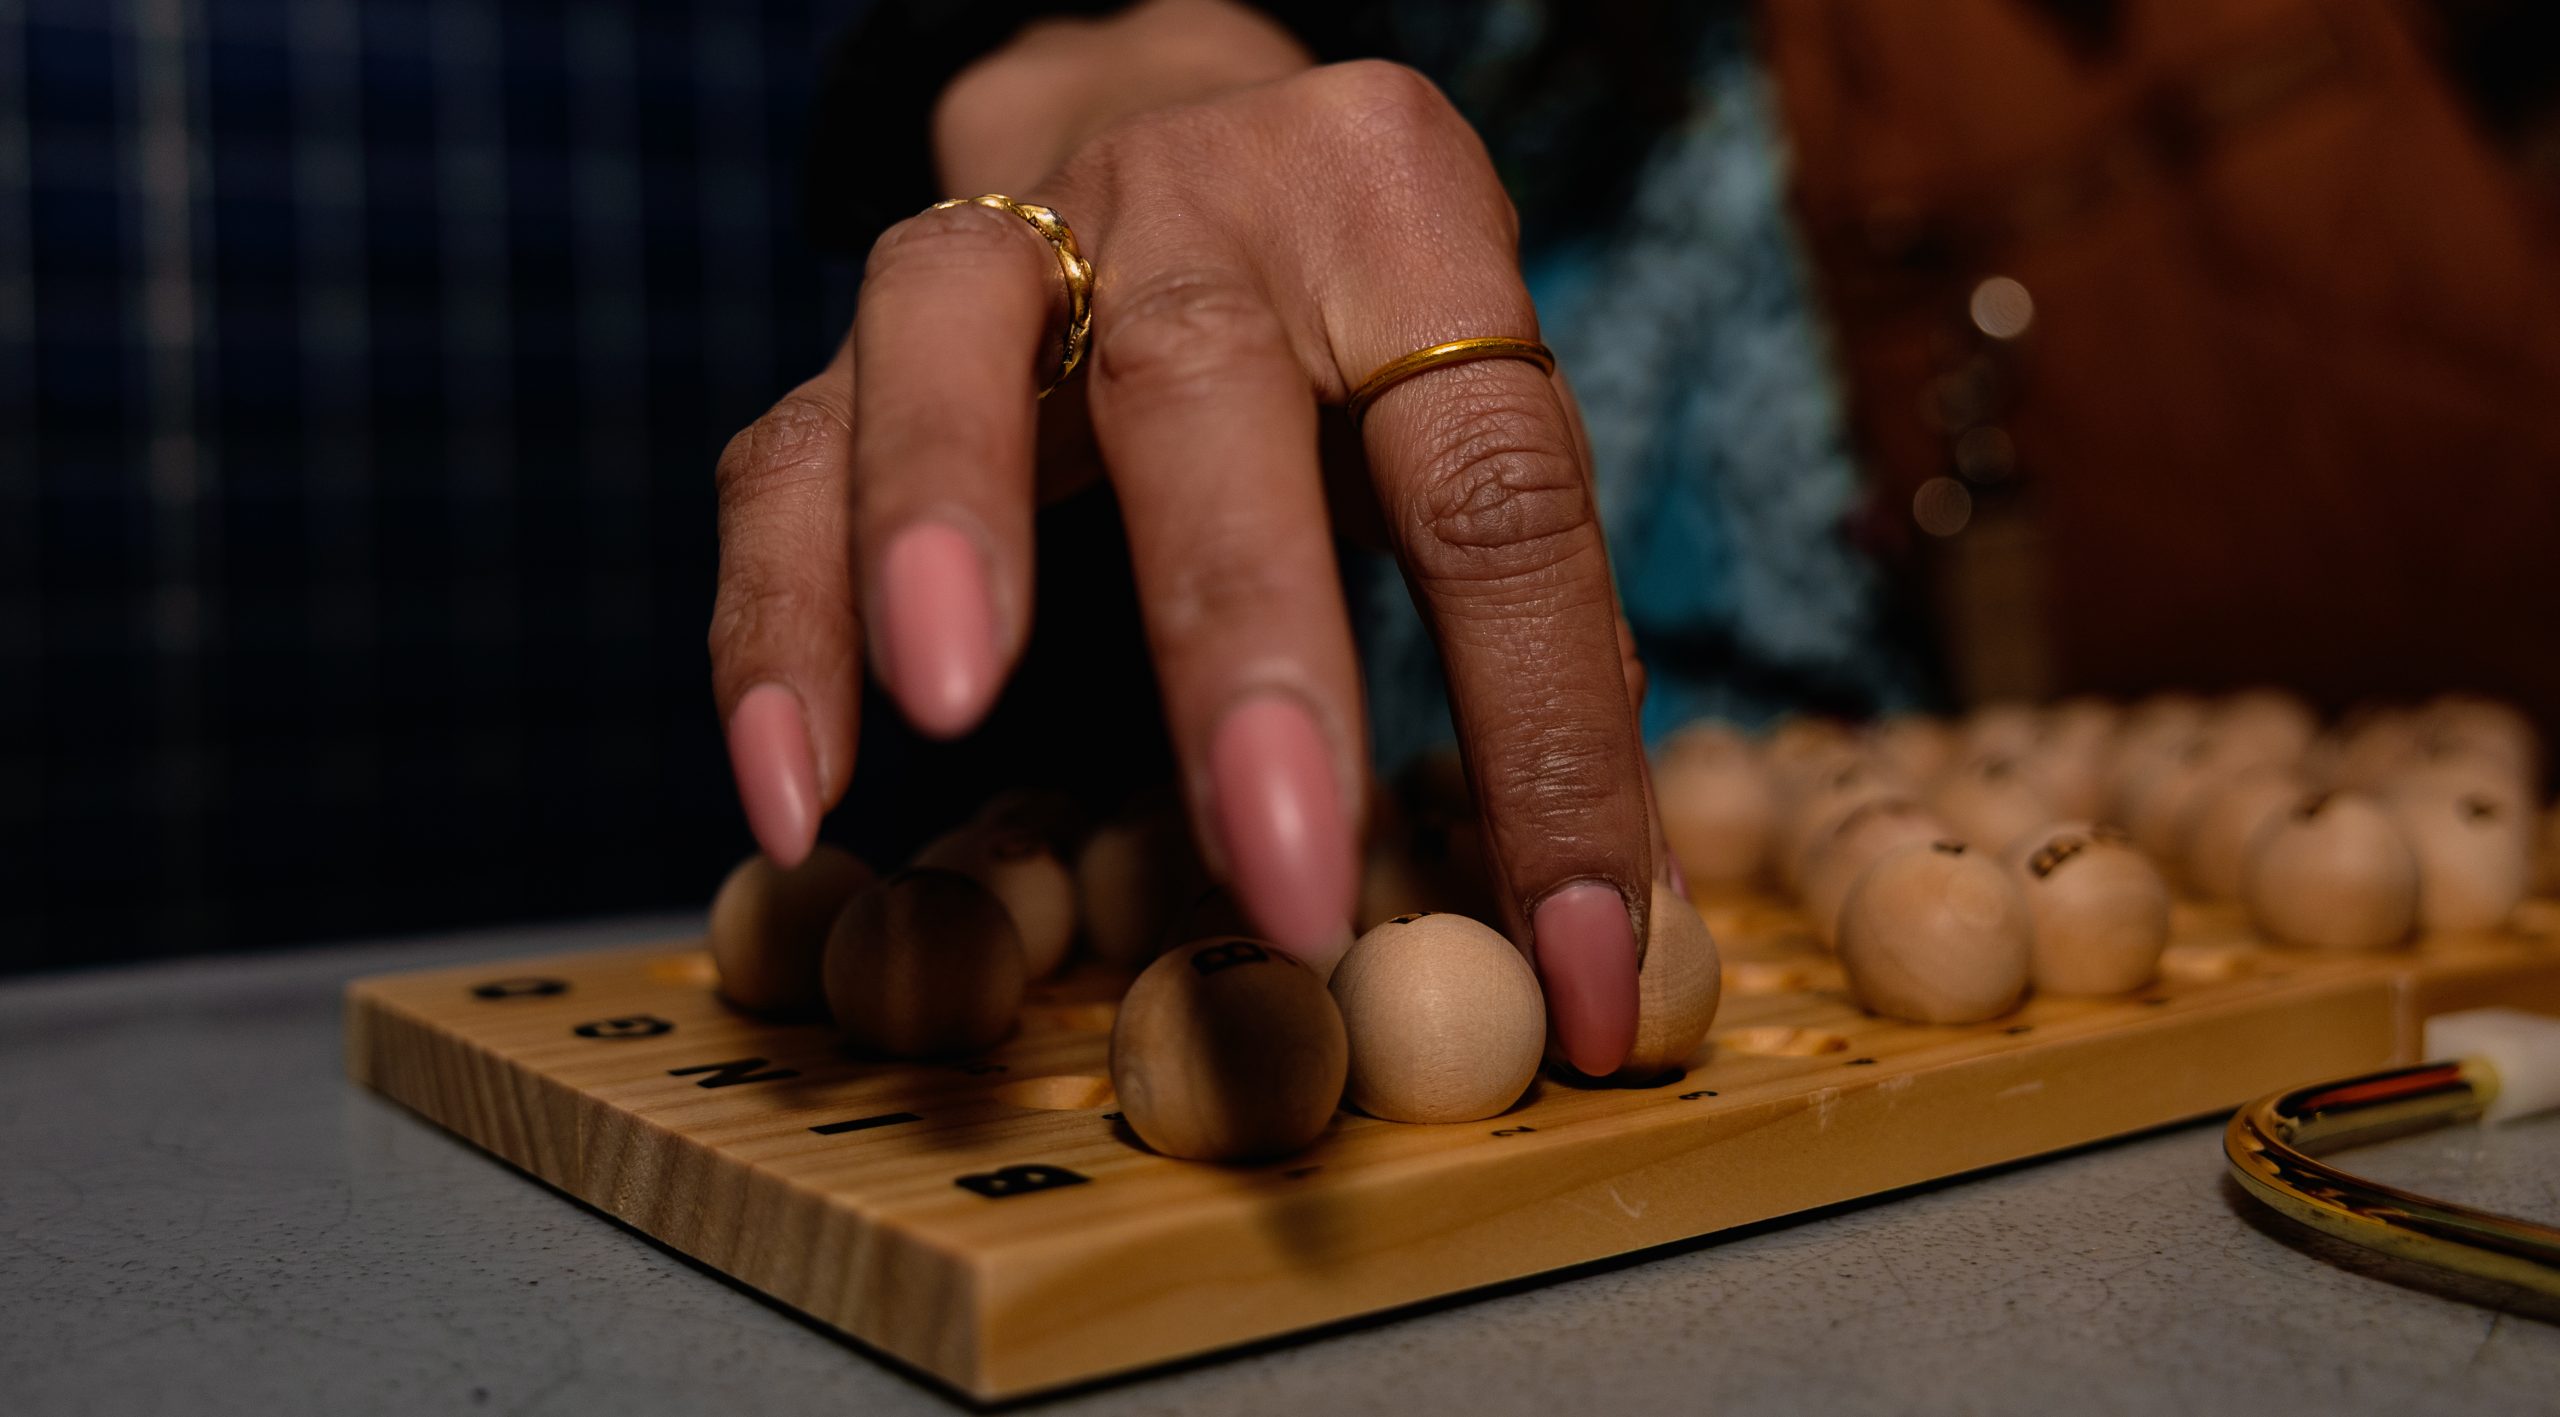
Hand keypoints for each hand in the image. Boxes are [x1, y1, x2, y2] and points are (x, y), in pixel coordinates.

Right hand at [710, 12, 1656, 1073]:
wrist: (1174, 129)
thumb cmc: (1353, 328)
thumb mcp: (1467, 415)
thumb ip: (1536, 635)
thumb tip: (1614, 931)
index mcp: (1403, 217)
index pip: (1497, 486)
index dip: (1550, 732)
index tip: (1581, 955)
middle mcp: (1199, 199)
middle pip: (1209, 387)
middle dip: (1243, 633)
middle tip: (1283, 857)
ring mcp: (1010, 244)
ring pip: (941, 338)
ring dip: (937, 521)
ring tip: (947, 704)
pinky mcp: (859, 329)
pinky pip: (784, 454)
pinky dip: (777, 618)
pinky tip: (796, 790)